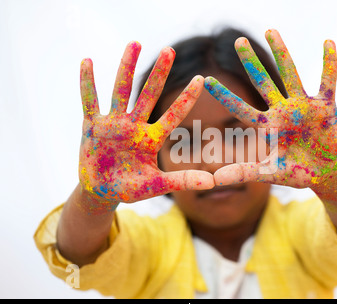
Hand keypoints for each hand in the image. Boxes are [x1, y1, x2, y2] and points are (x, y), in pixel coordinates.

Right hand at [79, 42, 213, 202]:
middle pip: (149, 94)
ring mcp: (113, 124)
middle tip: (170, 50)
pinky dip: (87, 83)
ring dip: (127, 67)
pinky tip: (86, 61)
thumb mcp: (157, 185)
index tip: (201, 78)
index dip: (186, 98)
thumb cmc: (130, 188)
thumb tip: (213, 182)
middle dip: (159, 73)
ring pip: (121, 90)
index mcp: (151, 139)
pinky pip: (89, 101)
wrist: (102, 192)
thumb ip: (182, 181)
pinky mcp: (92, 126)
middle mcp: (134, 126)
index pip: (173, 114)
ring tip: (135, 43)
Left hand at [205, 29, 336, 192]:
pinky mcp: (326, 106)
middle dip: (250, 62)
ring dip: (281, 52)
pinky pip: (328, 81)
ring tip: (269, 30)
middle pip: (262, 82)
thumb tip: (214, 179)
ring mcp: (304, 106)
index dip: (224, 96)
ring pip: (290, 74)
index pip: (241, 108)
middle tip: (237, 41)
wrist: (325, 175)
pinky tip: (327, 42)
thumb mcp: (269, 173)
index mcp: (268, 126)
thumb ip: (244, 173)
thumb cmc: (296, 174)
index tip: (205, 80)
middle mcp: (283, 111)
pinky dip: (329, 63)